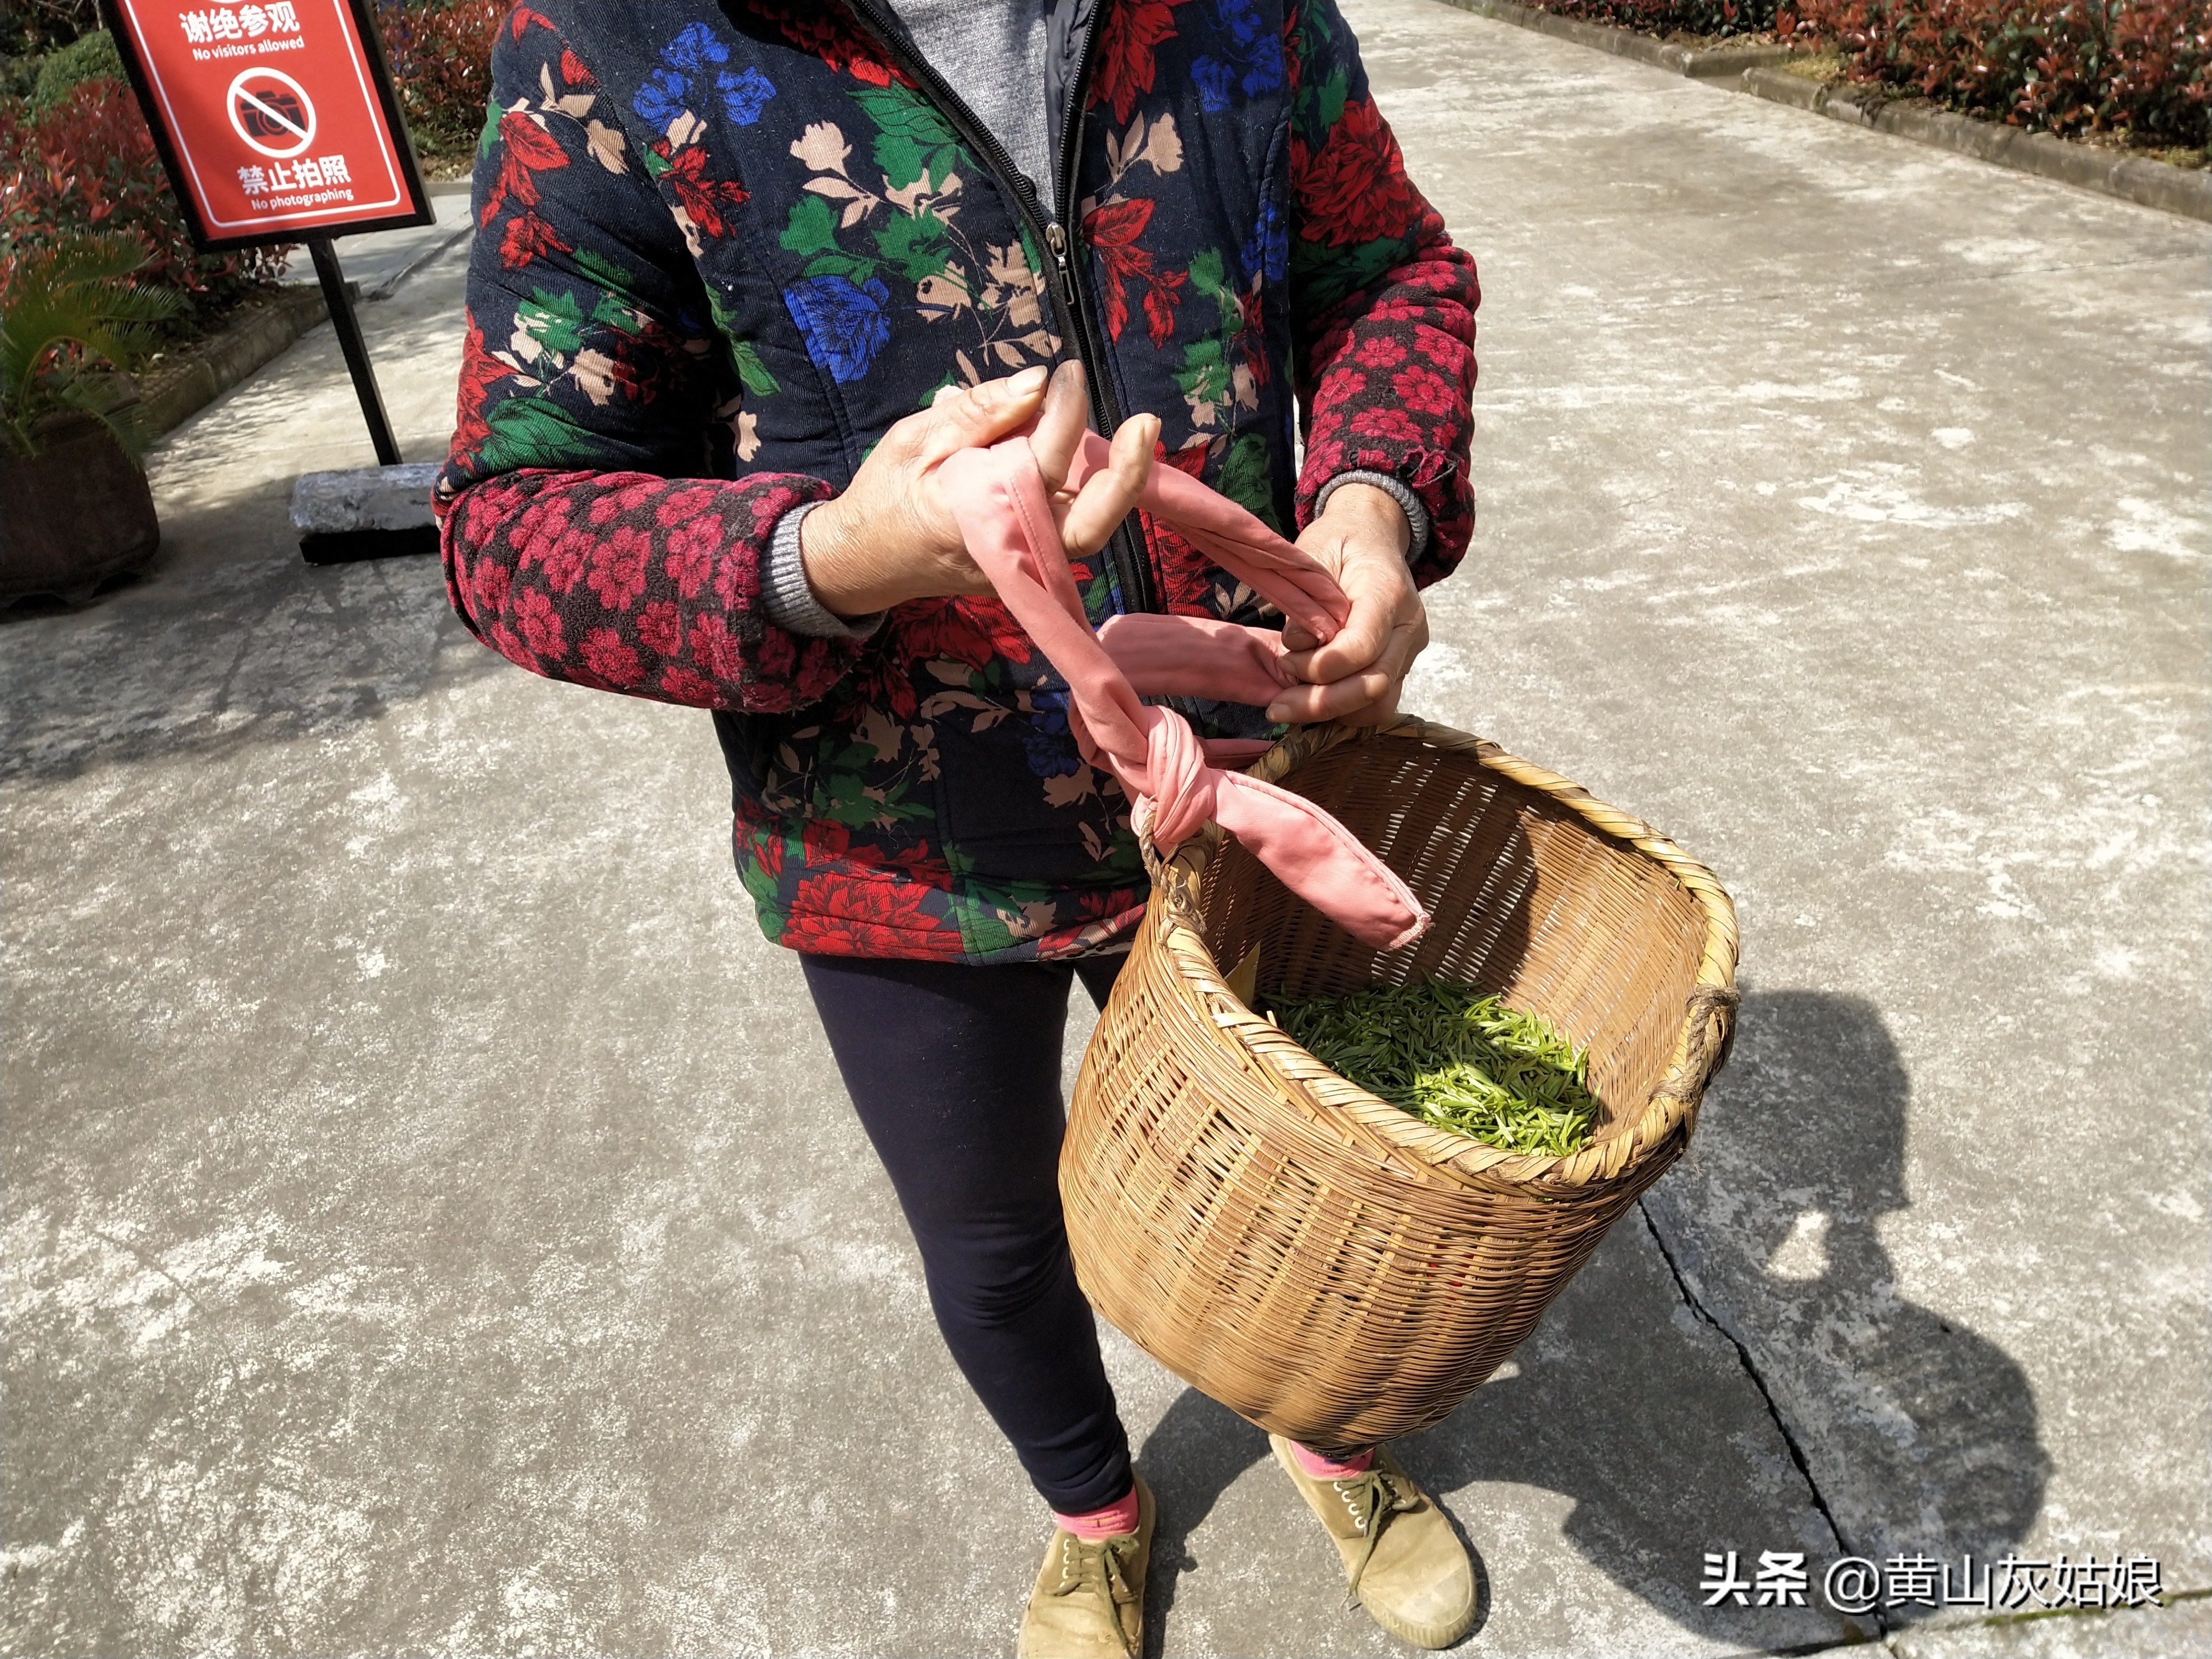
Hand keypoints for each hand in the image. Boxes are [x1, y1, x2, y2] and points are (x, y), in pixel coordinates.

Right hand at [800, 362, 1156, 616]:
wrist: (865, 559)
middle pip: (1088, 525)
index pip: (1040, 461)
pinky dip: (1089, 492)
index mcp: (973, 515)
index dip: (1063, 412)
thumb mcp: (916, 438)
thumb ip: (980, 412)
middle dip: (1125, 476)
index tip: (1066, 371)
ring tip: (1138, 435)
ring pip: (1087, 531)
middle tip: (1147, 423)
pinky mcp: (1027, 563)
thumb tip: (1038, 381)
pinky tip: (1101, 455)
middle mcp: (1007, 548)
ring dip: (1117, 486)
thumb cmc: (886, 493)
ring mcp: (1021, 564)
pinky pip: (1069, 527)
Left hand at [1267, 482, 1428, 726]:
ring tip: (1292, 706)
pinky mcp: (1401, 667)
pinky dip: (1344, 710)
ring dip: (1333, 714)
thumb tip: (1297, 646)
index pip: (1361, 648)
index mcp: (1389, 593)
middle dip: (1321, 704)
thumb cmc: (1339, 543)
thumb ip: (1305, 602)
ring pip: (1380, 705)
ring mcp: (1409, 651)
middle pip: (1373, 685)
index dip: (1319, 666)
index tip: (1286, 661)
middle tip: (1278, 707)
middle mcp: (1409, 627)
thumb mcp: (1313, 555)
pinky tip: (1311, 702)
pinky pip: (1378, 704)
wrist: (1371, 538)